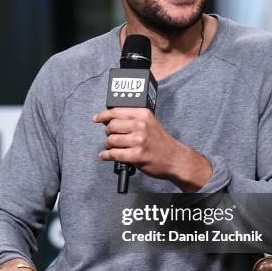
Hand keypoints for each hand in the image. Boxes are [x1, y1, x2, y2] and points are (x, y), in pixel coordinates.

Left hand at [93, 108, 211, 190]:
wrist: (175, 159)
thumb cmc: (161, 142)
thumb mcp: (150, 123)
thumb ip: (133, 119)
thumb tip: (110, 118)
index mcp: (143, 114)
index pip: (116, 111)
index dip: (103, 115)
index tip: (97, 118)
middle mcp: (141, 125)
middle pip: (111, 126)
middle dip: (108, 133)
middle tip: (111, 137)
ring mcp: (139, 141)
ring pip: (111, 140)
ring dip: (108, 145)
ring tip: (112, 147)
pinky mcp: (136, 155)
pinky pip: (113, 154)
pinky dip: (106, 156)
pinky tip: (106, 156)